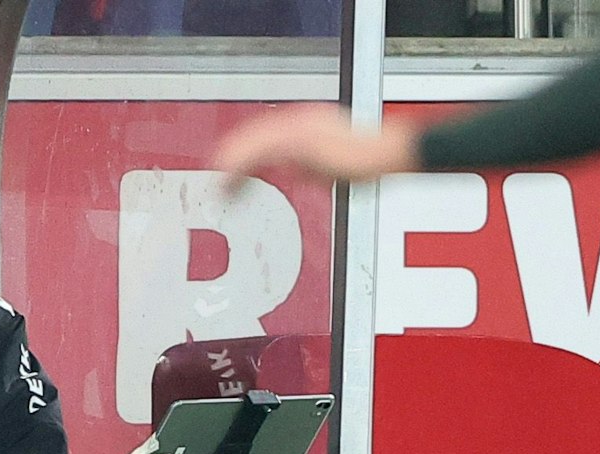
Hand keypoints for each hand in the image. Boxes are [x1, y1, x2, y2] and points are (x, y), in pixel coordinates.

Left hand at [213, 104, 421, 189]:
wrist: (384, 155)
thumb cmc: (366, 161)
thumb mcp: (326, 164)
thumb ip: (304, 164)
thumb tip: (288, 171)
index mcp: (304, 122)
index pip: (262, 134)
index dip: (241, 150)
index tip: (226, 170)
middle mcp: (297, 119)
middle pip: (251, 135)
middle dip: (229, 157)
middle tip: (214, 181)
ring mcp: (297, 126)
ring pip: (249, 142)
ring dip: (228, 165)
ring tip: (216, 189)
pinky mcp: (298, 139)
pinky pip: (258, 152)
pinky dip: (238, 167)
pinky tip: (227, 182)